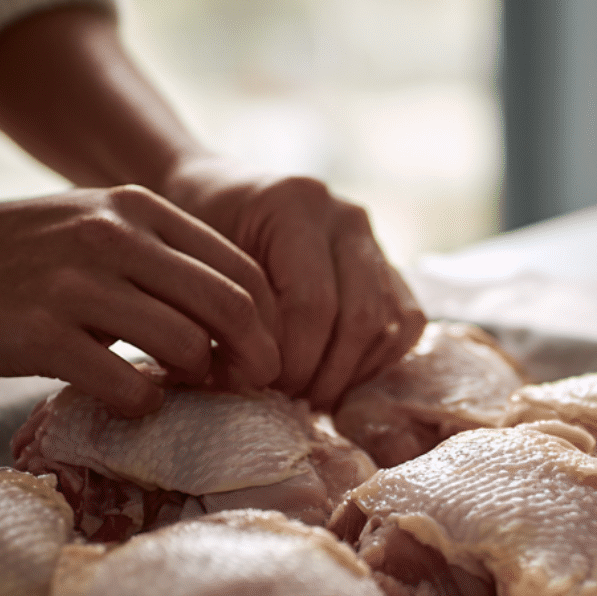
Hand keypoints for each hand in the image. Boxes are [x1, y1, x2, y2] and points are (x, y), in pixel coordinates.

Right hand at [0, 186, 281, 415]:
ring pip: (188, 344)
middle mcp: (115, 236)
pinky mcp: (38, 333)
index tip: (263, 356)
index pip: (243, 268)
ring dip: (201, 383)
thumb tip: (231, 324)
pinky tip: (132, 404)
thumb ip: (155, 261)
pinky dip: (145, 405)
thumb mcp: (88, 228)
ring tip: (186, 395)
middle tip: (251, 388)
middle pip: (233, 306)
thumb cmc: (2, 257)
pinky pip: (128, 384)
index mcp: (137, 207)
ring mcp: (76, 283)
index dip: (270, 322)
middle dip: (257, 357)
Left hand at [163, 158, 424, 410]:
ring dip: (353, 372)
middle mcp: (345, 217)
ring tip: (310, 394)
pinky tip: (337, 375)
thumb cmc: (192, 234)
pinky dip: (377, 360)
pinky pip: (404, 322)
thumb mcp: (195, 264)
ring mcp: (373, 238)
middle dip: (325, 374)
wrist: (210, 195)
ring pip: (391, 324)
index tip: (260, 387)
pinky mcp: (387, 263)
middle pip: (361, 318)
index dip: (293, 360)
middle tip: (288, 400)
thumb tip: (254, 377)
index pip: (313, 304)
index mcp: (295, 204)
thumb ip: (230, 310)